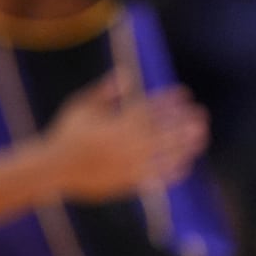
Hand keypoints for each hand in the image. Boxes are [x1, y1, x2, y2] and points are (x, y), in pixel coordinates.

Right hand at [43, 71, 208, 202]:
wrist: (54, 169)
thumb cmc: (65, 134)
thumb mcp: (81, 106)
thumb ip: (105, 91)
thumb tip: (127, 73)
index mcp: (118, 123)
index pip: (152, 108)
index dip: (170, 99)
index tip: (184, 93)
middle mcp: (129, 144)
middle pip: (166, 131)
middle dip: (186, 121)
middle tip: (202, 115)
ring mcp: (132, 164)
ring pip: (167, 154)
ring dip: (187, 144)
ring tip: (200, 137)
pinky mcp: (130, 182)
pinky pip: (159, 176)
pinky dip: (173, 170)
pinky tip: (184, 164)